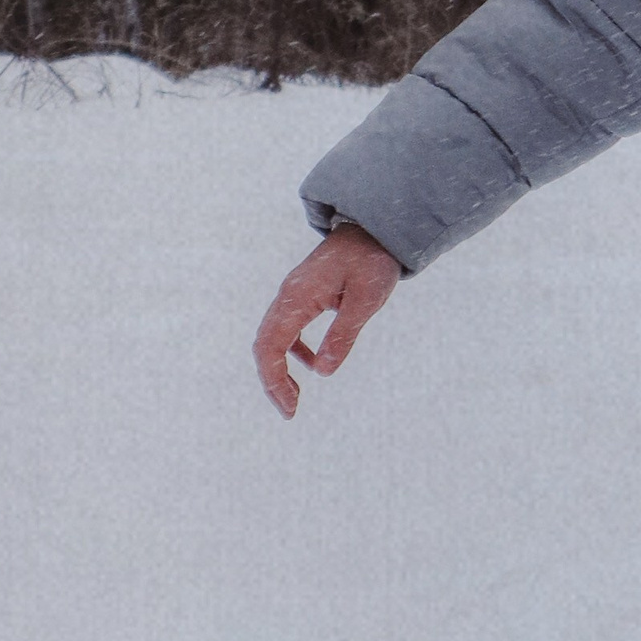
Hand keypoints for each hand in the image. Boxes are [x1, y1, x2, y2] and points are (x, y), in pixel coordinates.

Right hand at [253, 224, 401, 418]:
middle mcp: (287, 296)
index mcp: (297, 297)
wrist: (375, 229)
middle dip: (273, 381)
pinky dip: (296, 351)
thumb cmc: (372, 260)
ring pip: (273, 338)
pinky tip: (316, 364)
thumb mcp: (366, 300)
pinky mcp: (303, 295)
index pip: (271, 345)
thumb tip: (324, 372)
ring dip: (280, 369)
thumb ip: (344, 334)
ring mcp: (293, 295)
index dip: (274, 379)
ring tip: (296, 397)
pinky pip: (289, 328)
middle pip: (265, 345)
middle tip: (291, 411)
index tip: (291, 406)